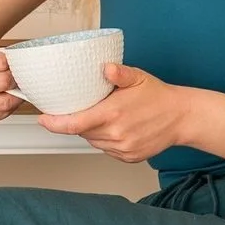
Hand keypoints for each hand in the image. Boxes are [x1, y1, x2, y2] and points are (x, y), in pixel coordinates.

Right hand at [0, 26, 19, 124]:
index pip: (0, 62)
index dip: (9, 60)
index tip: (7, 61)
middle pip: (4, 82)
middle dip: (12, 76)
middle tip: (11, 73)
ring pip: (4, 102)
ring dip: (13, 94)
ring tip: (11, 86)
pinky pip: (1, 115)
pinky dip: (8, 107)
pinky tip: (4, 97)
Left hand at [39, 64, 188, 161]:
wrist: (182, 117)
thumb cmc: (159, 96)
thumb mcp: (138, 77)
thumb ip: (119, 73)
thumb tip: (105, 67)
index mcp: (112, 114)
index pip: (73, 123)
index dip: (54, 123)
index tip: (42, 119)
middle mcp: (115, 134)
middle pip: (82, 132)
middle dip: (77, 121)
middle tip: (84, 108)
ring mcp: (122, 149)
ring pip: (93, 141)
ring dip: (92, 131)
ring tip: (104, 116)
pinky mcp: (129, 157)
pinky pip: (107, 150)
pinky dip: (106, 140)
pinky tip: (116, 128)